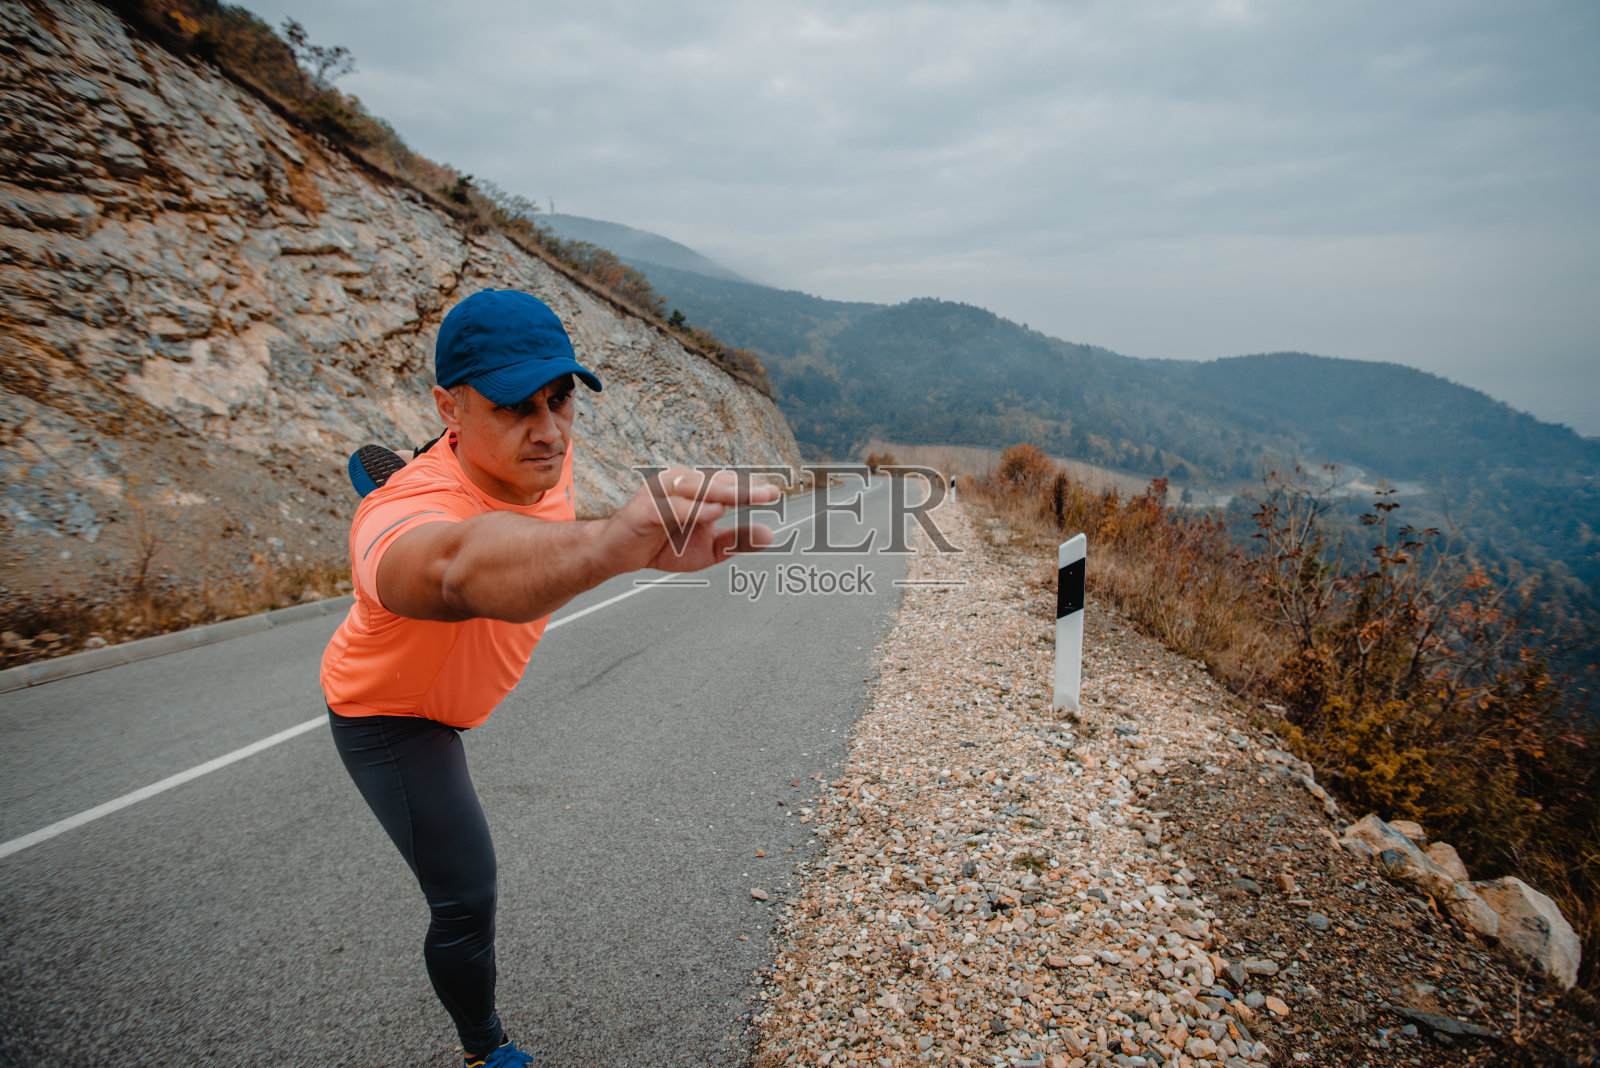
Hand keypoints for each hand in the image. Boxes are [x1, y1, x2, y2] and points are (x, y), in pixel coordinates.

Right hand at [602, 466, 781, 572]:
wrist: (618, 555)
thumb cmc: (662, 546)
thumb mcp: (708, 550)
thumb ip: (737, 541)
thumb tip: (770, 535)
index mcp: (697, 489)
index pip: (729, 484)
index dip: (752, 488)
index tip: (776, 493)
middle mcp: (680, 484)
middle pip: (717, 481)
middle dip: (743, 487)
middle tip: (768, 493)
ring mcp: (661, 492)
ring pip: (696, 487)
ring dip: (721, 491)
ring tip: (745, 497)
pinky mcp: (645, 508)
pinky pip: (673, 506)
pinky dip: (694, 508)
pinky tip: (714, 512)